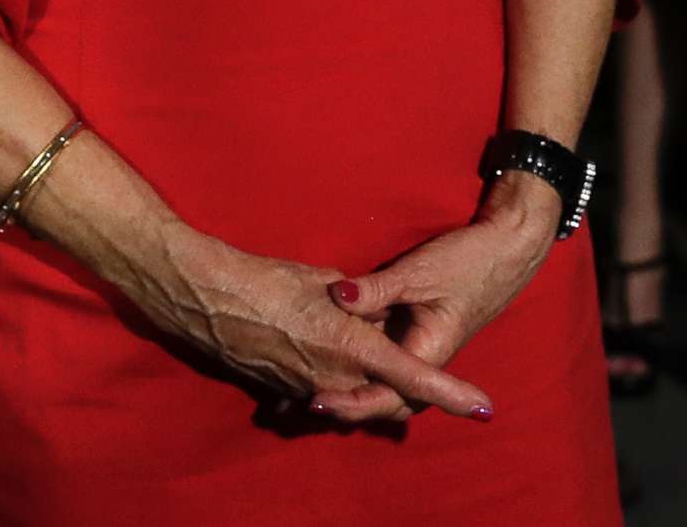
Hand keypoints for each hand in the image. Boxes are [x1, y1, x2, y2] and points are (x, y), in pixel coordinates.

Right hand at [128, 230, 493, 421]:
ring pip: (351, 396)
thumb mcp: (323, 282)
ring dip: (363, 380)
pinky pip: (318, 394)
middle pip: (383, 396)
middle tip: (421, 365)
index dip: (450, 393)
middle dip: (401, 385)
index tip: (483, 407)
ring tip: (360, 345)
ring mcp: (302, 389)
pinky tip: (321, 355)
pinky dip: (330, 381)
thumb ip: (361, 304)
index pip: (413, 377)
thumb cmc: (267, 279)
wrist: (203, 296)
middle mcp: (330, 378)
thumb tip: (379, 316)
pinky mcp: (278, 390)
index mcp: (350, 347)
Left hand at [313, 174, 562, 422]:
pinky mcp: (418, 336)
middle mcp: (425, 361)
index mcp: (428, 355)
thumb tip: (334, 297)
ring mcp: (422, 350)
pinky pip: (389, 362)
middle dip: (347, 404)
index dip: (349, 403)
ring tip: (313, 382)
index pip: (385, 397)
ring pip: (386, 383)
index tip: (315, 399)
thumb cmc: (467, 261)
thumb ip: (376, 289)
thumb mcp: (417, 273)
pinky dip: (365, 365)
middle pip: (384, 401)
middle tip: (304, 396)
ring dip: (355, 386)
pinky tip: (338, 355)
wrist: (506, 246)